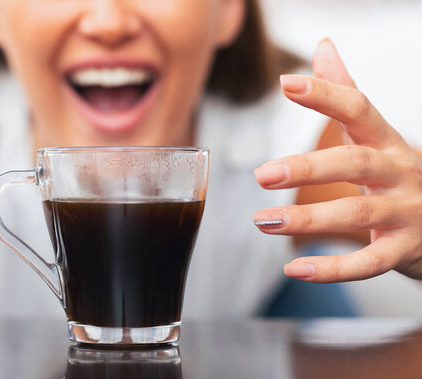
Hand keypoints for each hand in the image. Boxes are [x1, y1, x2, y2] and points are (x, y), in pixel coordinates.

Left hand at [254, 39, 421, 282]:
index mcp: (387, 142)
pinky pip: (368, 263)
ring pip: (357, 215)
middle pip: (356, 165)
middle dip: (308, 168)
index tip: (287, 84)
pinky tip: (295, 269)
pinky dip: (333, 269)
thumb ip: (349, 94)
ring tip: (264, 221)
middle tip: (261, 174)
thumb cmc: (400, 174)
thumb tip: (323, 48)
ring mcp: (406, 214)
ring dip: (308, 219)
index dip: (326, 94)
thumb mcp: (377, 134)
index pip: (359, 109)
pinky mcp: (404, 251)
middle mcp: (400, 174)